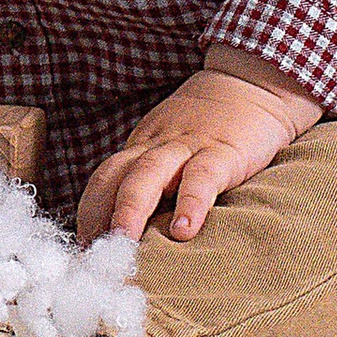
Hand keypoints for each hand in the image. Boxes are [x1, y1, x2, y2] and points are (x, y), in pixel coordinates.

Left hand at [77, 48, 321, 245]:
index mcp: (142, 148)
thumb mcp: (175, 148)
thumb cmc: (214, 125)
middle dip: (97, 215)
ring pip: (149, 173)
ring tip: (123, 244)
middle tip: (90, 254)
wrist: (254, 83)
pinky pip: (202, 176)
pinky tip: (183, 232)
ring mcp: (189, 145)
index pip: (103, 179)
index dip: (89, 213)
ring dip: (129, 209)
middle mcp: (157, 145)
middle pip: (116, 176)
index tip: (82, 249)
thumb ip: (157, 182)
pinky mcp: (224, 151)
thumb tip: (137, 233)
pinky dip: (190, 203)